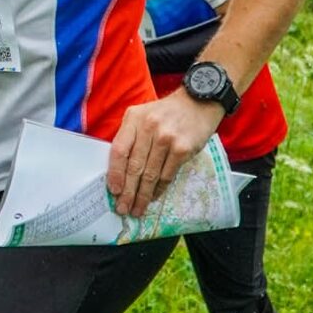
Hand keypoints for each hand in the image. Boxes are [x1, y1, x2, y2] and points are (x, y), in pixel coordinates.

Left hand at [107, 91, 222, 216]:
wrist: (199, 102)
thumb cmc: (167, 113)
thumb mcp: (143, 115)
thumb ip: (130, 136)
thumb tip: (119, 171)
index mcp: (134, 118)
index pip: (119, 150)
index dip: (115, 173)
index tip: (113, 191)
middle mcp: (149, 127)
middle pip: (134, 166)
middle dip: (127, 192)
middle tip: (123, 208)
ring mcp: (166, 138)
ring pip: (150, 174)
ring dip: (143, 195)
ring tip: (137, 209)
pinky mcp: (182, 149)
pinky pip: (167, 175)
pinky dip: (159, 189)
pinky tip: (154, 197)